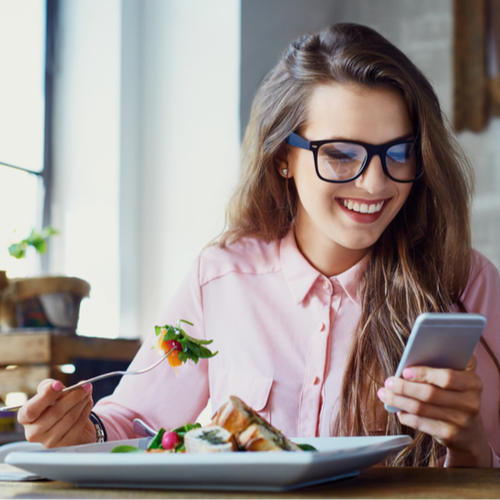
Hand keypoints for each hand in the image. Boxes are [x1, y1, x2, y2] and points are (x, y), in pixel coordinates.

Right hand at [17, 379, 96, 447]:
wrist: (70, 423)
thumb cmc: (56, 405)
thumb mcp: (50, 393)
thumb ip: (48, 386)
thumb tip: (55, 385)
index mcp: (25, 418)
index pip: (31, 410)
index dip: (45, 396)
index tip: (59, 384)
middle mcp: (34, 433)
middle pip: (55, 413)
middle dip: (73, 396)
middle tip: (85, 385)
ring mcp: (49, 441)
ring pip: (69, 418)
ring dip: (82, 402)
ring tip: (87, 391)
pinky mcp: (65, 444)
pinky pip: (78, 425)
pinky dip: (86, 410)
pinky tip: (88, 402)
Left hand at [377, 355, 491, 466]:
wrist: (470, 432)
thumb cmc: (455, 395)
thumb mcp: (457, 378)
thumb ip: (441, 365)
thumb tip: (408, 362)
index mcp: (473, 382)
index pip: (447, 377)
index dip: (424, 374)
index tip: (404, 371)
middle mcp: (471, 402)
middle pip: (430, 394)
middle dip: (404, 387)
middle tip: (388, 382)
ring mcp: (462, 421)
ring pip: (421, 409)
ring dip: (398, 400)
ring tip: (385, 394)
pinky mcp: (450, 435)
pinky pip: (421, 424)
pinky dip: (405, 415)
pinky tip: (398, 409)